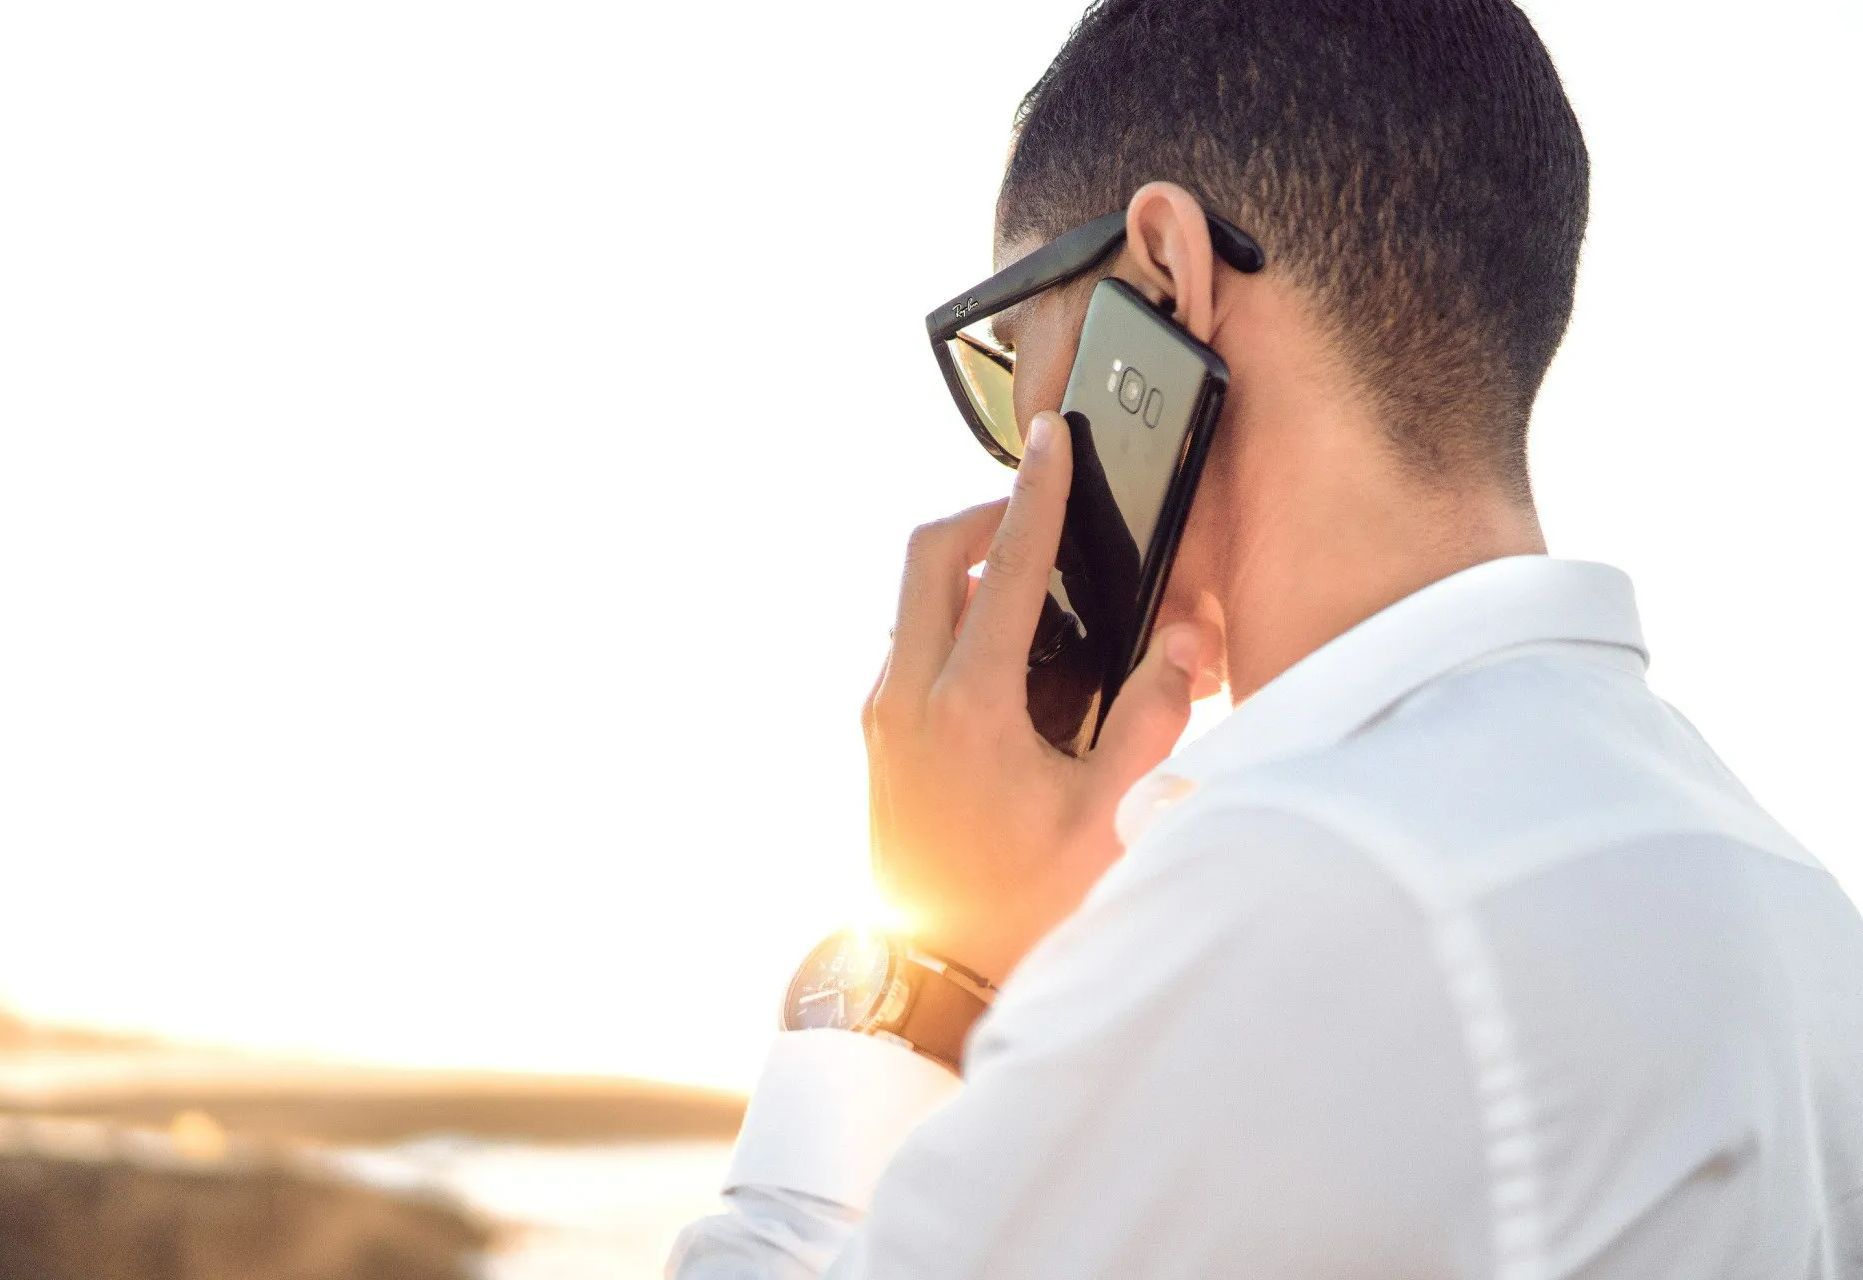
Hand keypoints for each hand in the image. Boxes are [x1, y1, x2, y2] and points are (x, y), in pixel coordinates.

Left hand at [862, 410, 1218, 986]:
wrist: (934, 975)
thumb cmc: (1020, 904)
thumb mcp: (1108, 817)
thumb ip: (1154, 718)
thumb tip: (1181, 639)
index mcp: (967, 707)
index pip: (1005, 568)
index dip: (1036, 493)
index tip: (1052, 439)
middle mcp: (906, 697)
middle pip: (927, 554)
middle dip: (982, 515)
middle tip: (1038, 515)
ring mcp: (881, 715)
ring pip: (910, 596)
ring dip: (963, 567)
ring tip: (1032, 584)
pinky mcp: (875, 736)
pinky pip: (908, 640)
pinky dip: (949, 616)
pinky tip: (1006, 653)